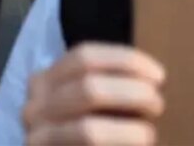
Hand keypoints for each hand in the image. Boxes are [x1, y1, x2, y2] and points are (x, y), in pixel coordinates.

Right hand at [25, 43, 164, 145]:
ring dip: (131, 131)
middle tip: (157, 105)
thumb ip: (110, 91)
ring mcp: (37, 137)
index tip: (158, 75)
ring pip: (88, 129)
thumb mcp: (95, 107)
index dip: (125, 61)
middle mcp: (35, 105)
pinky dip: (123, 143)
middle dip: (132, 94)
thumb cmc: (94, 137)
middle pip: (88, 88)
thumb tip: (153, 80)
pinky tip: (139, 143)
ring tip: (149, 133)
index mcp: (46, 81)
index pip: (83, 57)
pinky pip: (91, 145)